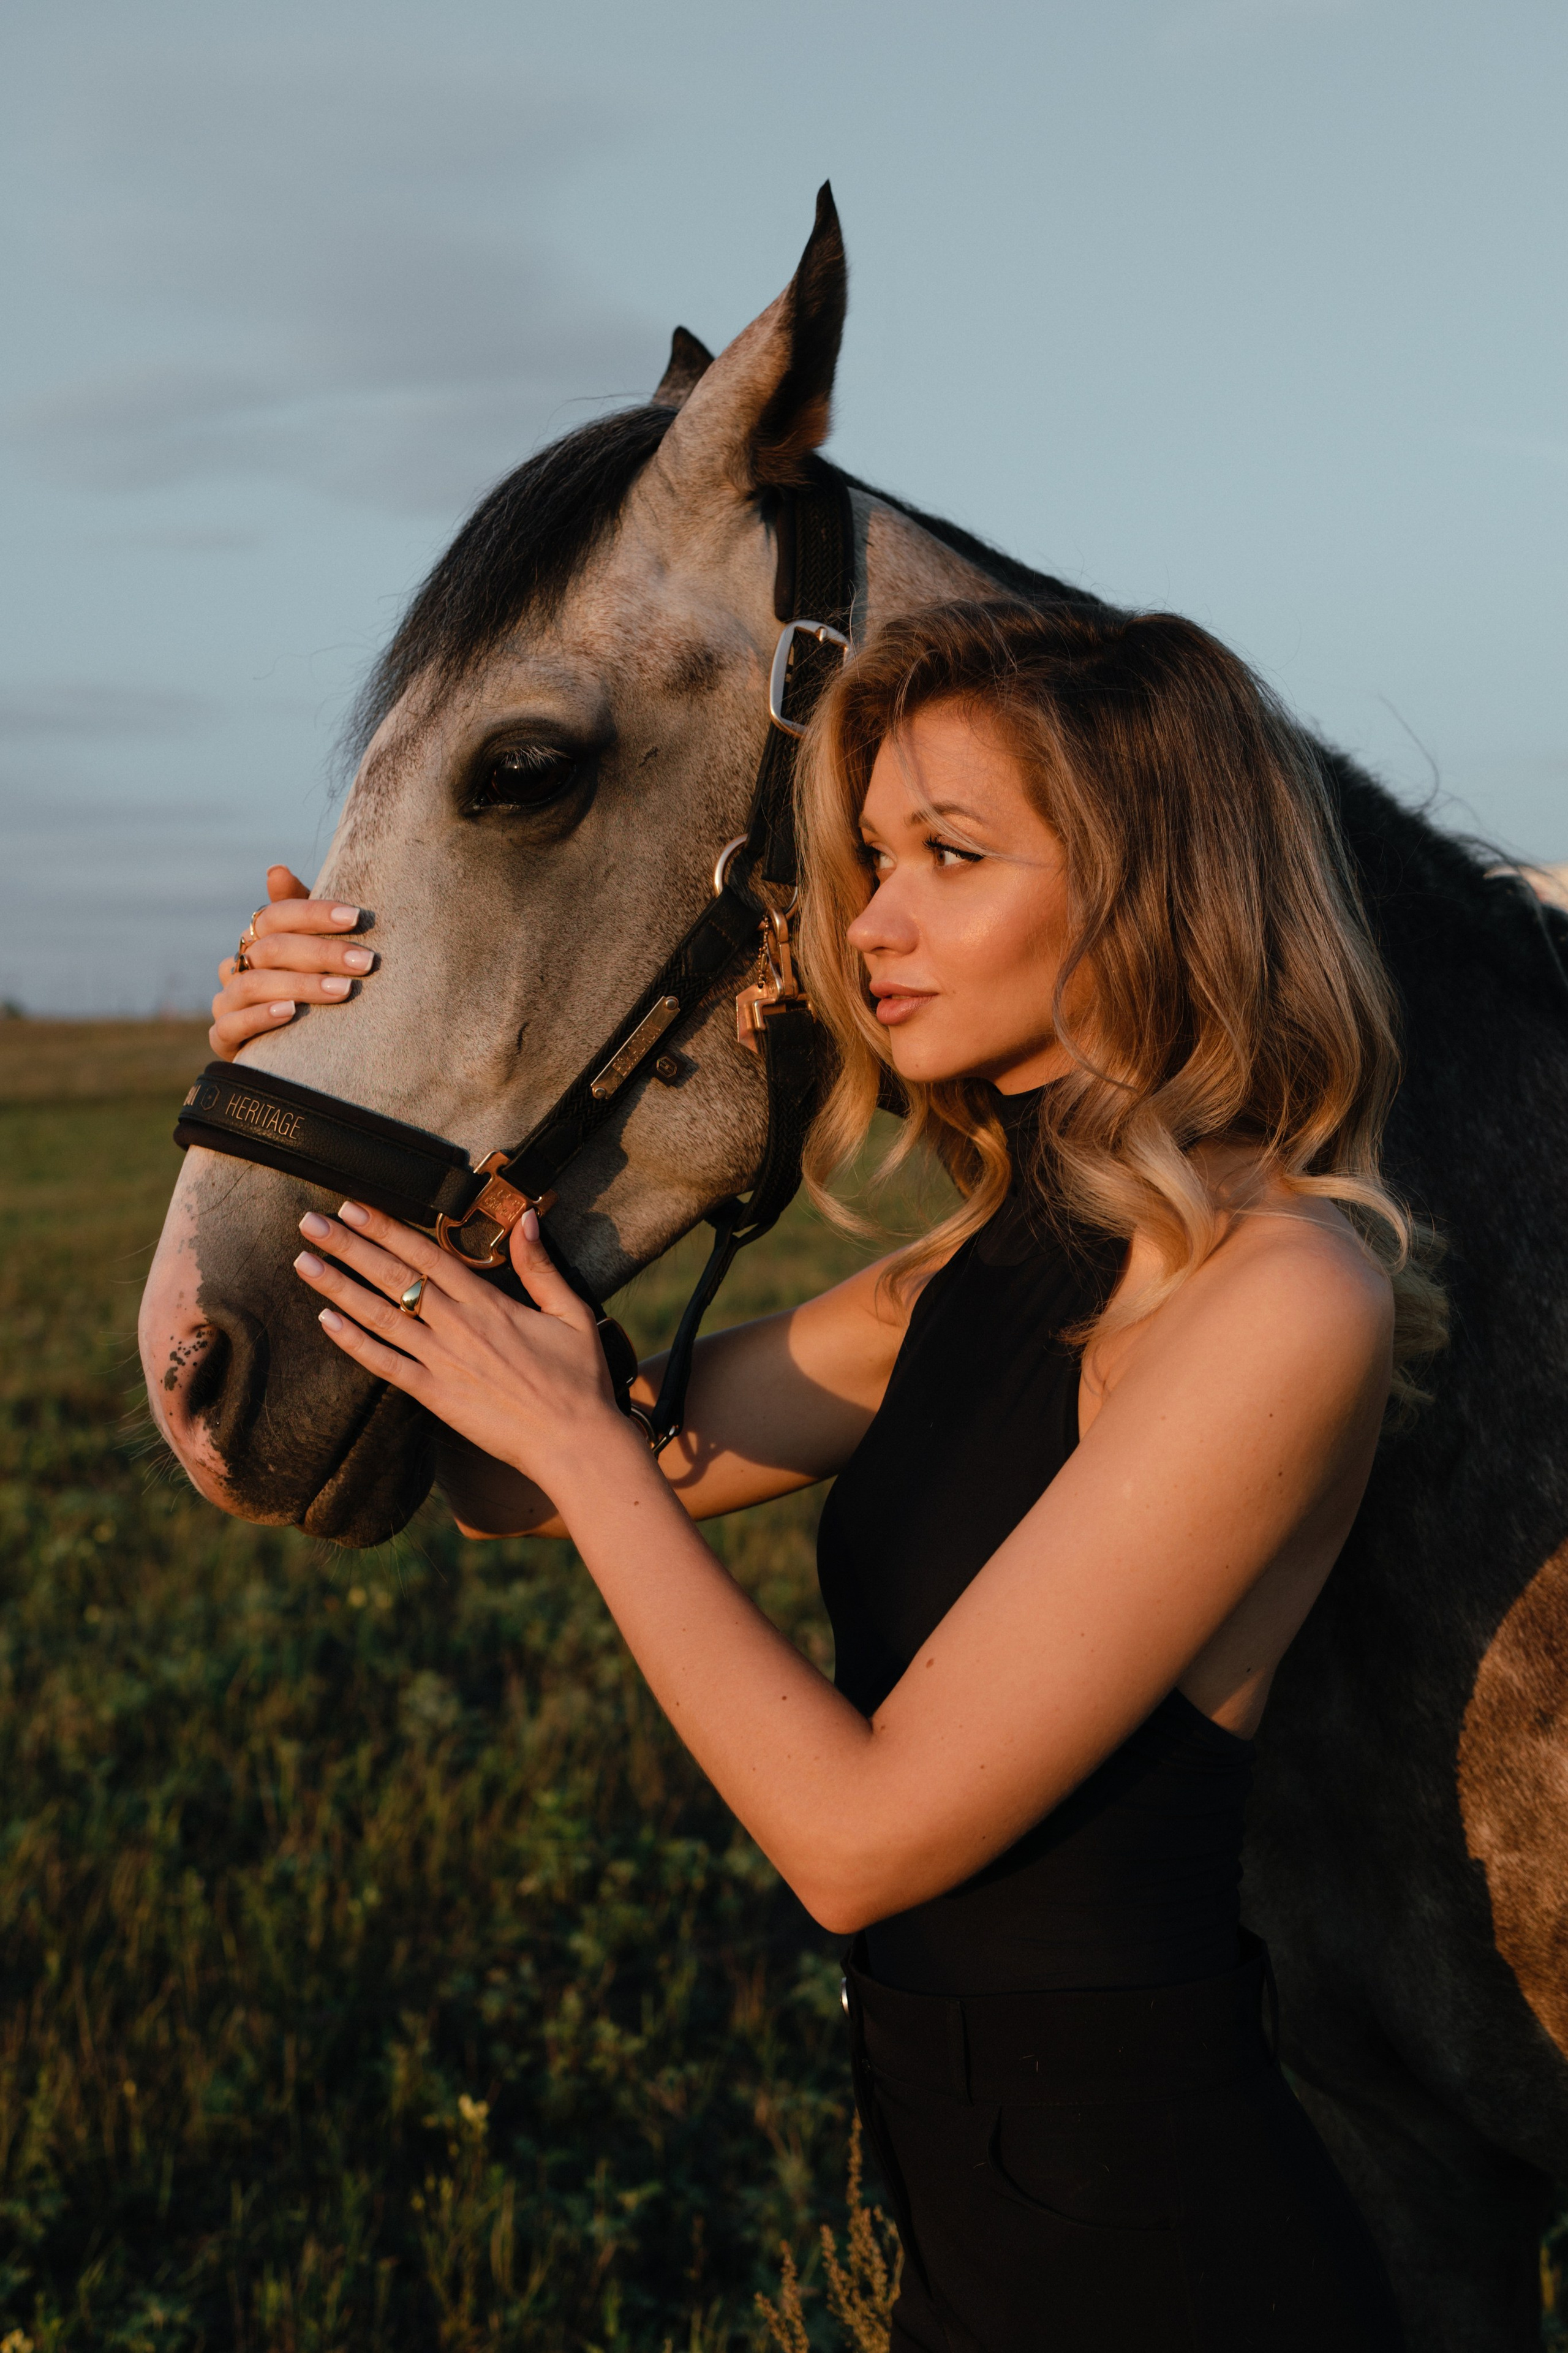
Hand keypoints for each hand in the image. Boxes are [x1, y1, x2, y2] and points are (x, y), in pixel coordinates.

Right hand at [210, 866, 374, 1059]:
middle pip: (271, 949)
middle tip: (365, 961)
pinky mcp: (223, 1039)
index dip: (314, 913)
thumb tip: (275, 870)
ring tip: (343, 990)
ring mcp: (227, 1002)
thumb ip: (304, 916)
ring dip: (302, 985)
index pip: (275, 915)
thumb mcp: (318, 954)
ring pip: (254, 985)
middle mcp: (236, 967)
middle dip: (322, 953)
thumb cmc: (316, 994)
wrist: (302, 1057)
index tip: (355, 916)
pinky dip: (261, 1016)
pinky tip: (291, 1012)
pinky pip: (232, 1025)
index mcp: (256, 941)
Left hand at [290, 1198, 637, 1497]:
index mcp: (489, 1303)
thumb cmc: (579, 1380)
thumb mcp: (572, 1312)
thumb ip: (541, 1266)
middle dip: (349, 1246)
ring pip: (380, 1316)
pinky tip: (326, 1320)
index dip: (387, 1228)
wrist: (574, 1442)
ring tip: (303, 1262)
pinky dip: (354, 1343)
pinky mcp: (435, 1397)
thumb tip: (525, 1220)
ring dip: (339, 1287)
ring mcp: (443, 1362)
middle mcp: (458, 1327)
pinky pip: (386, 1365)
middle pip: (394, 1276)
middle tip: (311, 1223)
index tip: (354, 1207)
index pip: (428, 1254)